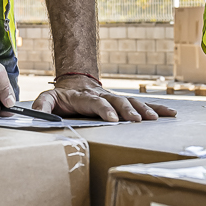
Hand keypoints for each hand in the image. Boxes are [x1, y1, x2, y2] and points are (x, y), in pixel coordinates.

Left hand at [34, 74, 176, 123]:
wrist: (75, 84)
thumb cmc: (62, 97)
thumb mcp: (47, 100)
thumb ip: (41, 106)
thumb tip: (35, 115)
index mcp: (85, 97)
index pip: (96, 103)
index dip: (104, 109)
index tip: (113, 119)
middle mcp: (103, 96)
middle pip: (118, 101)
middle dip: (128, 111)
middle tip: (136, 121)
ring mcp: (115, 98)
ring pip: (132, 101)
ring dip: (144, 110)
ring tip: (155, 119)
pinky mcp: (124, 103)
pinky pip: (142, 104)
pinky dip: (157, 108)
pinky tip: (171, 114)